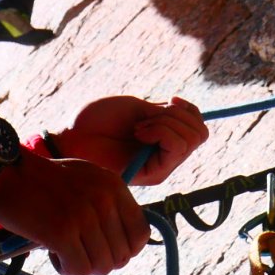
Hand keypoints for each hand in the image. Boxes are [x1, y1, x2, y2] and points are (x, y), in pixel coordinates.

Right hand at [0, 153, 147, 274]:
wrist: (6, 172)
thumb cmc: (42, 180)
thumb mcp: (86, 180)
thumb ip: (109, 205)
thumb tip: (124, 245)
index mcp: (113, 186)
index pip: (141, 234)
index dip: (125, 249)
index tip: (104, 248)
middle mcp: (104, 200)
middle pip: (121, 256)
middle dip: (98, 260)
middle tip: (77, 249)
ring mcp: (84, 216)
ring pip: (101, 266)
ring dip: (81, 265)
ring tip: (63, 249)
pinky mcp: (62, 232)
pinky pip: (79, 270)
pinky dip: (66, 269)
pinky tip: (53, 254)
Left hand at [52, 96, 207, 186]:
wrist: (74, 134)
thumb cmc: (100, 119)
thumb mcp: (138, 109)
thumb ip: (166, 114)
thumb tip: (190, 114)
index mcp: (165, 140)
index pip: (199, 127)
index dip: (189, 110)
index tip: (169, 100)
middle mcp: (168, 156)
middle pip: (199, 134)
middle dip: (177, 115)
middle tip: (146, 117)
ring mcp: (163, 166)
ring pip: (190, 140)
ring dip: (165, 123)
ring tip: (138, 126)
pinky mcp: (155, 174)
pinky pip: (175, 147)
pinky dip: (160, 130)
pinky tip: (138, 132)